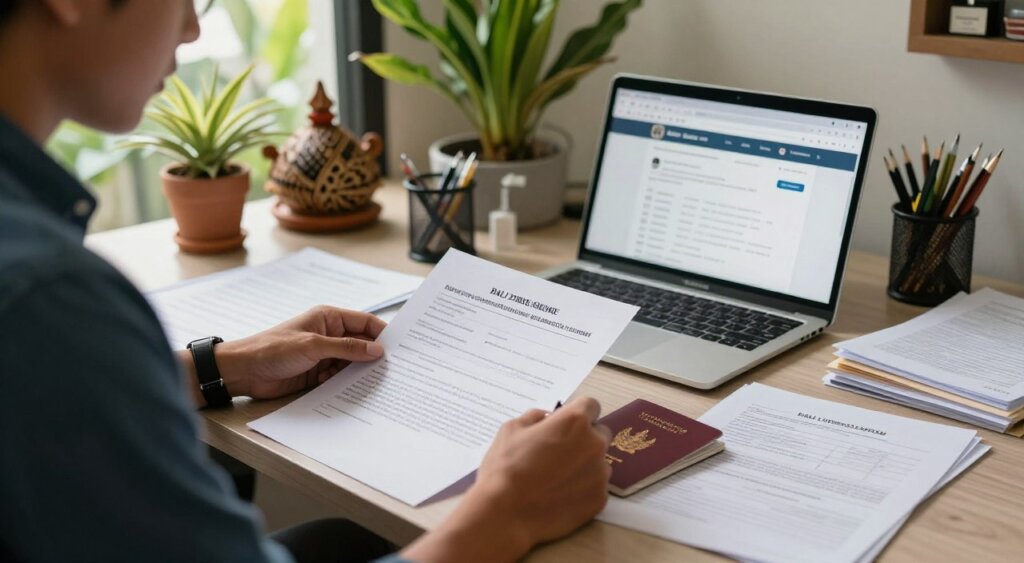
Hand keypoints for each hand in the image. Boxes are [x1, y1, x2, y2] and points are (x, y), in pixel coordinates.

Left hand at [185, 306, 385, 402]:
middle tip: (395, 369)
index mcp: (329, 318)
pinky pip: (341, 377)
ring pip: (353, 363)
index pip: (365, 322)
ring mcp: (325, 355)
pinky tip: (352, 390)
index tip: (401, 347)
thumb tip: (377, 350)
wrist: (244, 371)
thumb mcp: (313, 346)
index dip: (383, 333)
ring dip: (360, 372)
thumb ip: (347, 348)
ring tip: (376, 383)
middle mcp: (330, 335)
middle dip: (374, 356)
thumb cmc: (273, 349)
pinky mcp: (318, 373)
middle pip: (362, 344)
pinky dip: (347, 383)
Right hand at [402, 397, 611, 562]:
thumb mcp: (511, 429)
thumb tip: (547, 417)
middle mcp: (595, 444)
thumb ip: (535, 417)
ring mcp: (600, 473)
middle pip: (599, 433)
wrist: (505, 514)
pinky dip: (583, 487)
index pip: (591, 405)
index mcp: (574, 422)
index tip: (567, 423)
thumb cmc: (505, 468)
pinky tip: (560, 494)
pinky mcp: (600, 499)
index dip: (578, 413)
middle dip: (584, 438)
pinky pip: (596, 486)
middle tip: (560, 451)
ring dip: (584, 464)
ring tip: (556, 478)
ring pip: (599, 462)